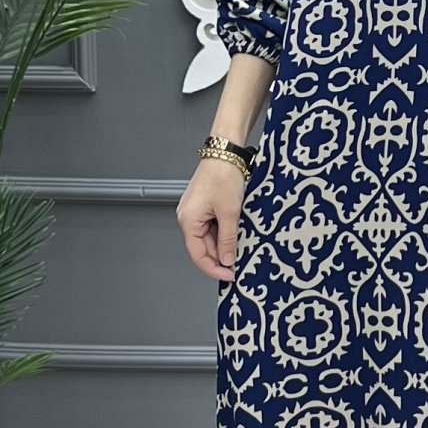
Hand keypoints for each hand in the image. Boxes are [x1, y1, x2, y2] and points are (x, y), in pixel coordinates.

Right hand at [176, 159, 244, 281]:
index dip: (214, 268)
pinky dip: (224, 231)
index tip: (229, 276)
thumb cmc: (223, 176)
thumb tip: (227, 259)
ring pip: (209, 236)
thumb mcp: (230, 212)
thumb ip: (228, 239)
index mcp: (188, 221)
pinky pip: (212, 225)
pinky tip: (236, 233)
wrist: (225, 151)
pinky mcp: (204, 204)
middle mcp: (188, 217)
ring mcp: (195, 210)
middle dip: (220, 256)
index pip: (198, 255)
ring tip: (240, 247)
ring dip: (223, 244)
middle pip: (203, 247)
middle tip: (238, 265)